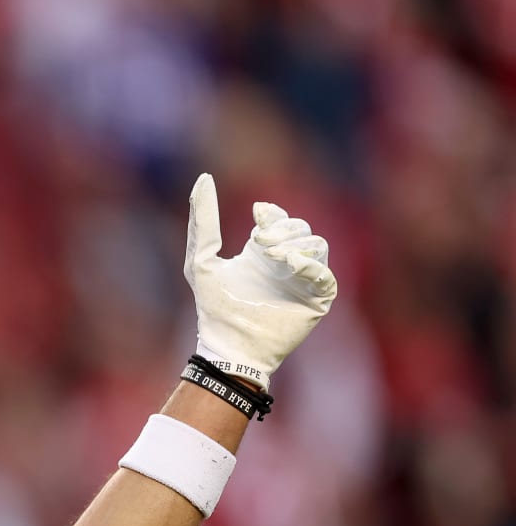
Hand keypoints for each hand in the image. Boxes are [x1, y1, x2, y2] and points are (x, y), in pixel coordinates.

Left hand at [183, 173, 336, 390]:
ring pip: (317, 245)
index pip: (280, 219)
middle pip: (301, 228)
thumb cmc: (213, 307)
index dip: (274, 213)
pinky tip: (290, 266)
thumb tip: (203, 179)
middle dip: (284, 229)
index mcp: (262, 253)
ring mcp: (303, 281)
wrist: (228, 346)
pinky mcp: (316, 301)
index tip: (259, 215)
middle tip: (260, 243)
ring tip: (273, 257)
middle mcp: (285, 264)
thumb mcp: (200, 260)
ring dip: (296, 244)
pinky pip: (326, 274)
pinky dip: (311, 266)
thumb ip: (203, 221)